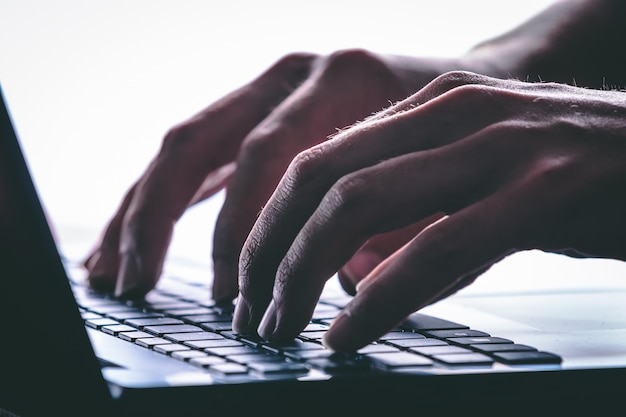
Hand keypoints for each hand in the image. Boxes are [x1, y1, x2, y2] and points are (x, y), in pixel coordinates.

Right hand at [84, 49, 461, 298]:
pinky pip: (193, 153)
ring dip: (140, 212)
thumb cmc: (456, 131)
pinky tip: (129, 238)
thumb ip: (392, 224)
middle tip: (139, 286)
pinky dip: (157, 199)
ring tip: (109, 272)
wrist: (469, 80)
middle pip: (199, 140)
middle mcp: (293, 73)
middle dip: (160, 220)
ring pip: (182, 145)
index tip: (232, 296)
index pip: (268, 157)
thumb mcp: (436, 170)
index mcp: (340, 79)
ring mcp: (269, 86)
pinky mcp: (257, 110)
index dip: (241, 230)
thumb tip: (338, 285)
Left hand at [236, 71, 625, 351]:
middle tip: (250, 312)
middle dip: (268, 252)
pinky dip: (380, 299)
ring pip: (361, 206)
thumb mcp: (481, 175)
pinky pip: (436, 249)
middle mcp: (454, 115)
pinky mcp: (544, 192)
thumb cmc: (577, 173)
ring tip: (281, 329)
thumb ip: (417, 208)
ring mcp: (499, 146)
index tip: (248, 278)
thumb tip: (353, 267)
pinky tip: (347, 334)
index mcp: (431, 108)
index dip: (267, 223)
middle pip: (321, 180)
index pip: (317, 161)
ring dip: (304, 277)